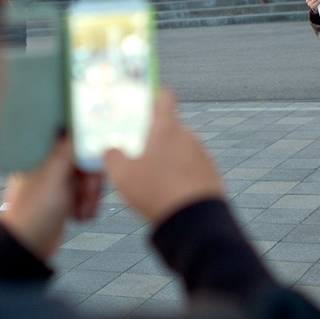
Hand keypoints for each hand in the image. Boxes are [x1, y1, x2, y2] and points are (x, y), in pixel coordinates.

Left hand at [0, 137, 101, 260]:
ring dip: (91, 196)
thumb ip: (67, 149)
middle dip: (92, 179)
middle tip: (88, 192)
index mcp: (43, 153)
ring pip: (90, 178)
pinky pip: (88, 195)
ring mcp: (60, 181)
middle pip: (87, 159)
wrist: (28, 245)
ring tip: (82, 210)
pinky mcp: (67, 198)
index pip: (72, 137)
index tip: (97, 155)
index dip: (88, 146)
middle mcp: (52, 164)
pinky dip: (88, 206)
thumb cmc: (33, 209)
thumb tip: (79, 125)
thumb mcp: (52, 175)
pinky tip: (79, 216)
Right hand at [103, 91, 222, 223]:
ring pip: (179, 150)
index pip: (165, 97)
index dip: (155, 98)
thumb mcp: (121, 175)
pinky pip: (191, 168)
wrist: (195, 220)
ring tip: (152, 182)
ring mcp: (201, 154)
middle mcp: (187, 136)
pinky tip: (169, 194)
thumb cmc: (156, 192)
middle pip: (168, 128)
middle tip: (137, 156)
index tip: (145, 105)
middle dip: (154, 139)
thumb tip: (109, 150)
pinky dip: (180, 176)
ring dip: (167, 160)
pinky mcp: (211, 174)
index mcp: (165, 128)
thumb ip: (111, 157)